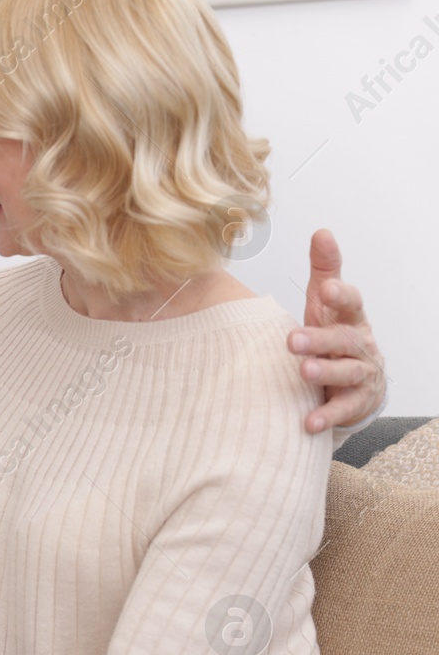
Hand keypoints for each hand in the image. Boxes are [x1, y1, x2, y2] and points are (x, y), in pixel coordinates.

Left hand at [289, 229, 385, 433]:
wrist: (356, 380)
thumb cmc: (335, 333)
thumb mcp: (328, 302)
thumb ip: (325, 270)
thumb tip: (322, 232)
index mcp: (350, 318)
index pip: (351, 303)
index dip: (341, 296)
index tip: (327, 288)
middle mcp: (359, 344)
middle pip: (345, 339)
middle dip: (321, 338)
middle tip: (293, 339)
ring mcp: (361, 374)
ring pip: (348, 372)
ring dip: (326, 371)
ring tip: (303, 371)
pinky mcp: (356, 402)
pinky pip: (343, 409)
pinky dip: (327, 415)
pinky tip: (308, 422)